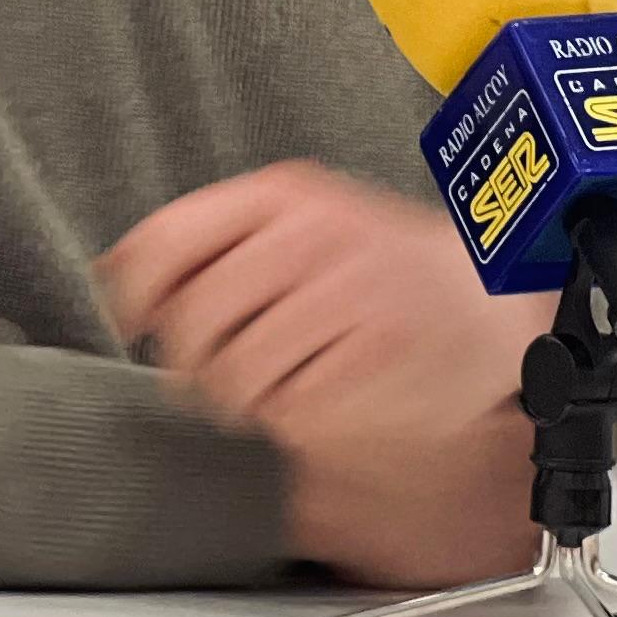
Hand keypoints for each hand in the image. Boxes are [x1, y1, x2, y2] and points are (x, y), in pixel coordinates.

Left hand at [99, 160, 550, 586]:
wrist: (503, 294)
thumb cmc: (390, 264)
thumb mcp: (305, 218)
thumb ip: (216, 238)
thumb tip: (113, 271)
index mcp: (283, 197)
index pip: (164, 242)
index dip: (132, 293)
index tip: (134, 323)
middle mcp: (310, 241)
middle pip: (192, 322)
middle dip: (190, 363)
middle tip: (217, 371)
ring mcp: (345, 301)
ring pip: (234, 376)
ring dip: (242, 399)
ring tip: (277, 384)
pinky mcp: (375, 363)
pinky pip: (292, 412)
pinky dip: (294, 419)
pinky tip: (321, 397)